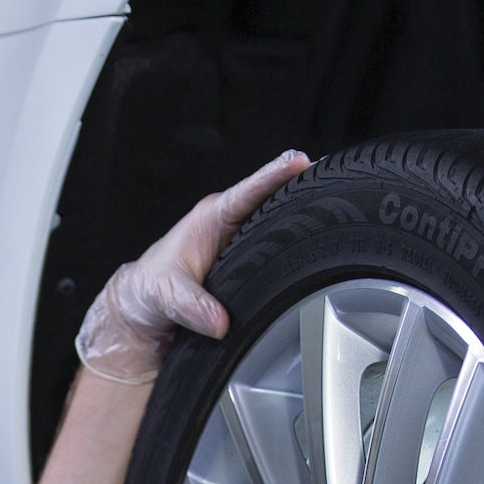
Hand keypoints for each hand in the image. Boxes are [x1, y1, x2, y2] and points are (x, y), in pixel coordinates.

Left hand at [73, 149, 312, 382]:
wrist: (144, 316)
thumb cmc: (148, 292)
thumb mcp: (164, 293)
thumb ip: (190, 305)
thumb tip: (219, 321)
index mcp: (212, 217)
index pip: (249, 190)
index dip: (275, 175)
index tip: (301, 162)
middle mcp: (232, 227)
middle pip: (277, 202)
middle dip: (305, 189)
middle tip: (336, 181)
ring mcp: (245, 247)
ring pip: (283, 228)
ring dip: (306, 221)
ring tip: (339, 209)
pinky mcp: (252, 270)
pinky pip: (281, 258)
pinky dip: (299, 253)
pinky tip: (320, 250)